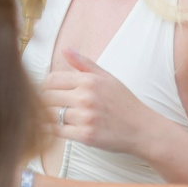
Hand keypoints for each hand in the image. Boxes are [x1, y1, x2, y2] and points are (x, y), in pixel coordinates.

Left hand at [40, 50, 159, 158]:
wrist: (143, 130)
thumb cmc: (125, 103)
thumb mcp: (107, 78)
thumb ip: (83, 63)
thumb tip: (65, 50)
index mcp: (89, 81)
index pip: (51, 79)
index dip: (45, 86)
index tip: (47, 92)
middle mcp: (86, 97)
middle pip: (47, 96)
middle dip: (44, 101)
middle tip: (46, 106)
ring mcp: (85, 117)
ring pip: (50, 114)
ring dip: (46, 115)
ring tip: (47, 116)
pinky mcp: (85, 136)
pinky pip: (56, 130)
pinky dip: (50, 129)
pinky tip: (52, 128)